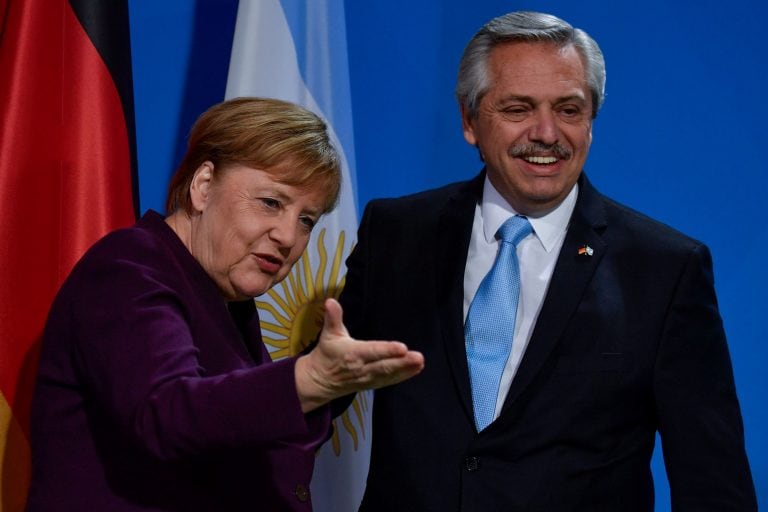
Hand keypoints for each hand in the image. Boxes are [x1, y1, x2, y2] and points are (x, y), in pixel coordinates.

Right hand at [294, 298, 424, 412]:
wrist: (320, 380)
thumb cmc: (327, 354)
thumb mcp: (329, 334)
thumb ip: (333, 317)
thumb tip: (330, 302)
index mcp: (353, 353)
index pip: (372, 351)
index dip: (387, 350)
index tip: (402, 348)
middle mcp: (362, 368)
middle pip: (385, 366)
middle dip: (402, 362)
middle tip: (418, 357)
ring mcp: (368, 378)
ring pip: (389, 374)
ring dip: (406, 369)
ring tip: (420, 363)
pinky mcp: (372, 383)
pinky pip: (389, 381)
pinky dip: (403, 376)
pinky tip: (416, 370)